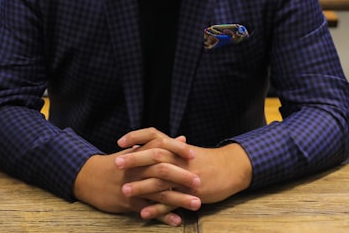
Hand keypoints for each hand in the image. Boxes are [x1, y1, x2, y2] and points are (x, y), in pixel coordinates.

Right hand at [73, 129, 200, 225]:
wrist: (88, 177)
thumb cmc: (116, 164)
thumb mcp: (136, 151)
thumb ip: (160, 145)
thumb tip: (182, 139)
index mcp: (139, 154)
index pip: (161, 146)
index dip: (177, 150)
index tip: (194, 155)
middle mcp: (137, 169)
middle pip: (162, 170)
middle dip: (182, 176)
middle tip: (199, 183)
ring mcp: (132, 186)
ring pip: (158, 192)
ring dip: (178, 199)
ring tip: (196, 204)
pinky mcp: (128, 202)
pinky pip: (148, 210)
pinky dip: (163, 215)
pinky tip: (176, 220)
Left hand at [117, 131, 252, 206]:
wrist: (232, 169)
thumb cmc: (208, 160)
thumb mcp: (188, 152)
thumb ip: (170, 148)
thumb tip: (151, 144)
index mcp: (177, 148)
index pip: (154, 136)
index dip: (137, 137)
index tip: (120, 141)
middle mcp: (180, 160)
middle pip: (154, 157)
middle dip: (134, 160)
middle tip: (116, 163)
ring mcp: (185, 177)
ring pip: (160, 181)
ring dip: (141, 186)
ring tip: (124, 191)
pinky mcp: (191, 194)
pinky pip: (171, 202)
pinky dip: (157, 208)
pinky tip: (143, 213)